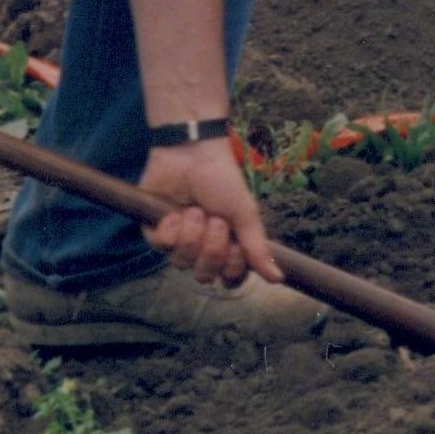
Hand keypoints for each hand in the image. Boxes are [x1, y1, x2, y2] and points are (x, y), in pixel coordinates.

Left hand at [140, 137, 280, 286]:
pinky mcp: (155, 232)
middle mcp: (202, 248)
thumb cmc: (223, 180)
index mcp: (227, 245)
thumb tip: (279, 279)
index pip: (229, 277)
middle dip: (211, 249)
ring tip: (194, 210)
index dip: (231, 268)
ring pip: (182, 263)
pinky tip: (174, 211)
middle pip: (204, 275)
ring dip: (192, 234)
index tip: (237, 248)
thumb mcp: (245, 214)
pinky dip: (171, 228)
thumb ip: (258, 248)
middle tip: (215, 221)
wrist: (192, 154)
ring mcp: (178, 241)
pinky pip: (162, 247)